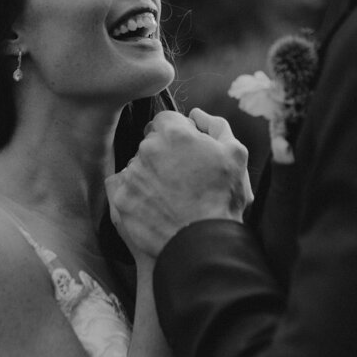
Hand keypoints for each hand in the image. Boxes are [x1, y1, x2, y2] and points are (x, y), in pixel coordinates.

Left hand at [106, 109, 252, 259]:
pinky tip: (156, 206)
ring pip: (137, 165)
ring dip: (149, 174)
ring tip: (170, 195)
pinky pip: (124, 187)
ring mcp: (132, 175)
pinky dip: (137, 194)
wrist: (203, 241)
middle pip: (150, 142)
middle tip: (181, 176)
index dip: (177, 134)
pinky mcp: (121, 199)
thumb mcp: (235, 153)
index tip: (186, 151)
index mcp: (174, 133)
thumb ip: (216, 126)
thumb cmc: (223, 196)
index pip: (165, 121)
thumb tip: (195, 115)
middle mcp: (148, 149)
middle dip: (163, 153)